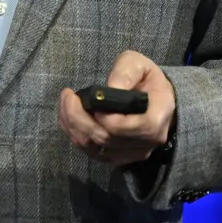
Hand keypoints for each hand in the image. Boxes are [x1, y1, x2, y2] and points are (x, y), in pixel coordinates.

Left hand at [58, 50, 176, 165]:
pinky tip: (69, 117)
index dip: (103, 117)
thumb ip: (125, 72)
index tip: (86, 98)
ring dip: (73, 127)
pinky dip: (75, 135)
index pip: (125, 128)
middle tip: (67, 96)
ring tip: (66, 103)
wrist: (155, 101)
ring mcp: (130, 155)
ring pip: (94, 148)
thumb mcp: (139, 65)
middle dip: (79, 118)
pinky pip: (90, 152)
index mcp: (155, 121)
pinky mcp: (116, 158)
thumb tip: (110, 88)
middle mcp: (144, 144)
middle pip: (105, 138)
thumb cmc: (147, 80)